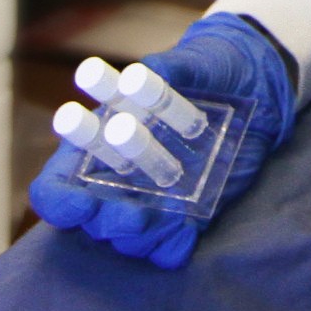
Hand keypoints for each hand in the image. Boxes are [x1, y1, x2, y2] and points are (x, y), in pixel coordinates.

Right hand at [28, 12, 295, 270]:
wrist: (254, 83)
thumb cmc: (208, 67)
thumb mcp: (191, 62)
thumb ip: (167, 69)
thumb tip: (143, 73)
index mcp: (99, 141)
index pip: (56, 187)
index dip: (59, 200)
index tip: (78, 200)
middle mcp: (118, 178)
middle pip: (92, 220)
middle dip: (106, 220)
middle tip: (129, 214)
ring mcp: (152, 199)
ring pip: (128, 237)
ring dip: (138, 234)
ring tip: (153, 218)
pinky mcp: (187, 214)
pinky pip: (169, 248)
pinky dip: (172, 244)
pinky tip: (184, 229)